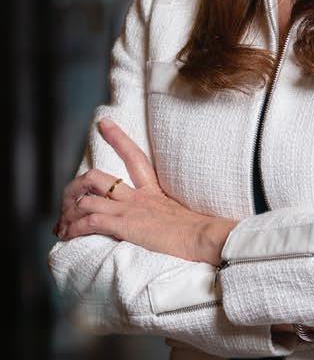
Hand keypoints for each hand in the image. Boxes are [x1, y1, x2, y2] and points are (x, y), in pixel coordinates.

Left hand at [52, 118, 236, 264]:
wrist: (205, 236)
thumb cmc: (202, 232)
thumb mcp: (185, 216)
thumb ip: (172, 215)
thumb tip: (175, 225)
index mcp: (154, 191)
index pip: (134, 156)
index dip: (117, 138)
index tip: (104, 123)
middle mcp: (138, 197)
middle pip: (96, 178)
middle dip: (74, 187)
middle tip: (66, 201)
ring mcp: (130, 209)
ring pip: (86, 200)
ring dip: (68, 213)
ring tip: (61, 227)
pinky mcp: (124, 224)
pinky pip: (90, 220)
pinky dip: (74, 227)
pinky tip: (68, 235)